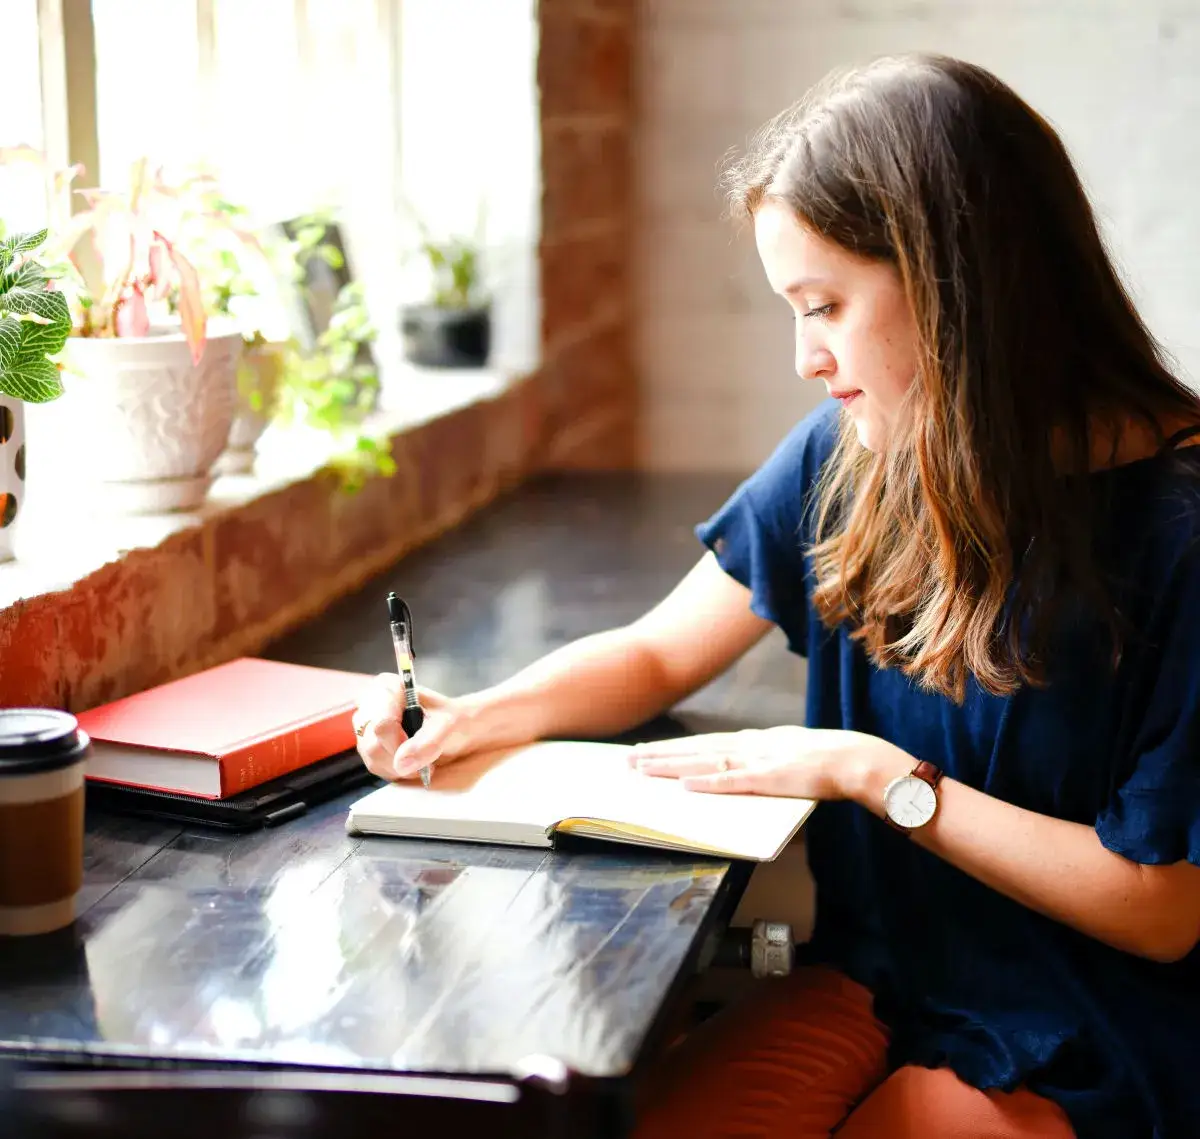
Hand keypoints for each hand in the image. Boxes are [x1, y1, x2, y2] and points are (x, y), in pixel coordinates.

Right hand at [352, 674, 477, 781]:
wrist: (461, 730)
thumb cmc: (455, 720)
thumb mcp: (449, 725)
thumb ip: (428, 741)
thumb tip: (401, 762)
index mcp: (389, 689)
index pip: (381, 724)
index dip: (399, 744)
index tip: (421, 750)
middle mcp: (372, 705)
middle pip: (372, 744)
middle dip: (401, 758)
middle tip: (426, 758)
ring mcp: (369, 727)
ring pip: (372, 759)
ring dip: (400, 767)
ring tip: (423, 759)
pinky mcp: (370, 746)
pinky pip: (375, 766)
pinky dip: (396, 771)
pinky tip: (412, 763)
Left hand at [626, 726, 895, 800]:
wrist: (855, 759)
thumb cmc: (825, 762)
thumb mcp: (786, 757)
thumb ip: (761, 764)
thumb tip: (737, 774)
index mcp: (753, 742)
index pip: (704, 744)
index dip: (674, 748)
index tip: (647, 752)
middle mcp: (749, 746)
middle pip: (695, 750)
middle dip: (660, 755)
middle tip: (628, 760)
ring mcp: (757, 760)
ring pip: (704, 762)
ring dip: (672, 765)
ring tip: (642, 769)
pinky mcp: (769, 777)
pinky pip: (733, 781)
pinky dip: (708, 782)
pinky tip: (685, 784)